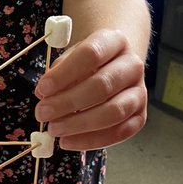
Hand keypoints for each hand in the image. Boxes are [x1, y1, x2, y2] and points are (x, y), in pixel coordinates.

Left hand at [33, 29, 146, 150]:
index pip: (91, 54)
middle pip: (102, 85)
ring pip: (114, 112)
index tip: (42, 89)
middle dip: (68, 102)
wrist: (114, 66)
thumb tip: (45, 95)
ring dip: (80, 124)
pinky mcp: (140, 116)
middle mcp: (133, 65)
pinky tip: (69, 142)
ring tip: (54, 130)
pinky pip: (119, 132)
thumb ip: (59, 73)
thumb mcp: (72, 58)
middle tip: (42, 113)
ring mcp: (140, 92)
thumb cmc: (87, 64)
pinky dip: (92, 141)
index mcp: (116, 41)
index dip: (64, 74)